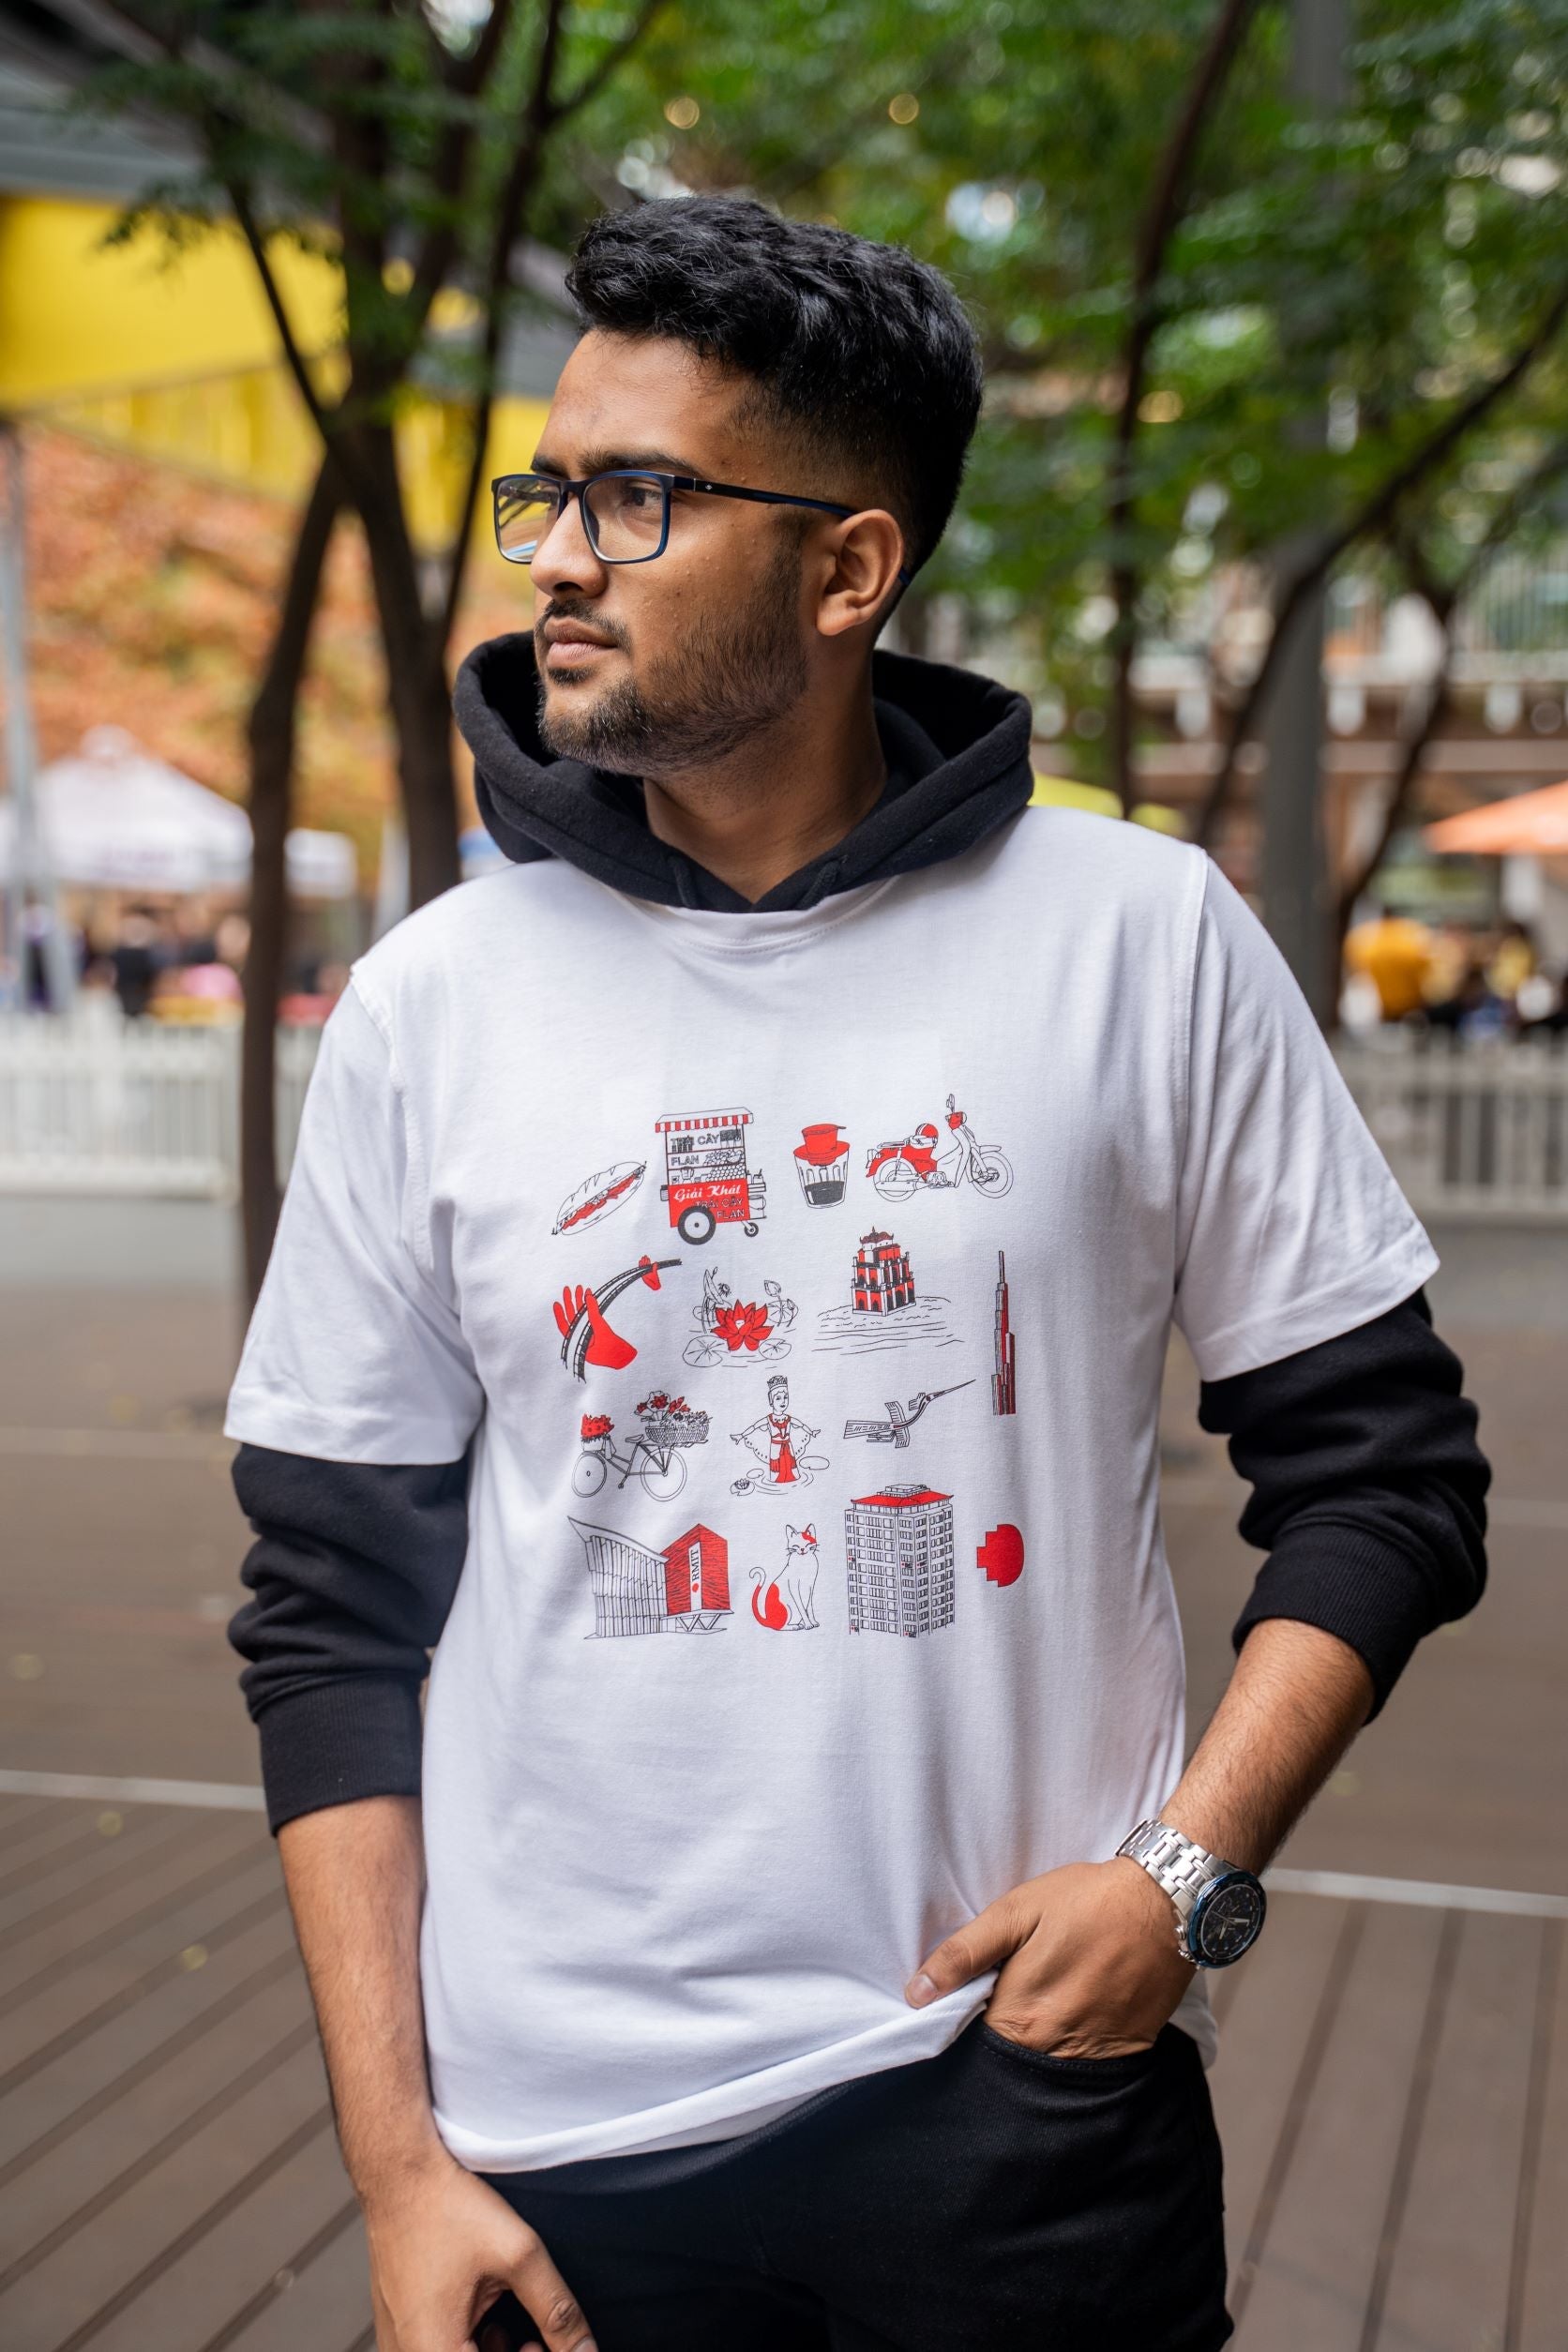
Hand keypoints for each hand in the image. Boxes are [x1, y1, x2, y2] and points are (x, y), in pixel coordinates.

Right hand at [364, 2146, 594, 2351]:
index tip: (543, 2345)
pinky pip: (437, 2351)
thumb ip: (556, 2311)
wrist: (399, 2174)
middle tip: (535, 2341)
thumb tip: (586, 2351)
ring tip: (506, 2325)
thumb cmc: (448, 2209)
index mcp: (434, 2351)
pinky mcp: (396, 2335)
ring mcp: (396, 2348)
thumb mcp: (517, 2255)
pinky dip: (466, 2346)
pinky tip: (485, 2323)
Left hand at [904, 1859, 1192, 2058]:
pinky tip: (1080, 2007)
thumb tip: (916, 1993)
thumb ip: (963, 1954)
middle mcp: (1053, 2050)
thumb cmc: (1085, 1902)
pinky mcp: (1124, 2052)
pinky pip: (1087, 2064)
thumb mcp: (1015, 1912)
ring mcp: (1092, 2056)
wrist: (1163, 1903)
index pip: (973, 2044)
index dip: (966, 2024)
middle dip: (1003, 2035)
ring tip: (1051, 1998)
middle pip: (1011, 2058)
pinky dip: (1076, 2044)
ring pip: (1047, 2064)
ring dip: (1041, 2041)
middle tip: (1017, 1992)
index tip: (971, 2002)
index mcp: (1018, 2019)